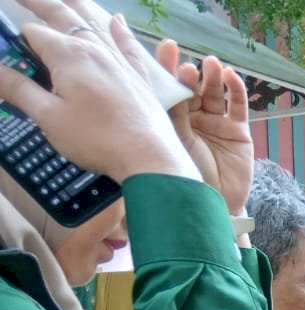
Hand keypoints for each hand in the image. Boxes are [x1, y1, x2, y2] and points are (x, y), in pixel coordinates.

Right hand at [0, 0, 194, 181]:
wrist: (150, 158)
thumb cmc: (96, 139)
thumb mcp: (48, 116)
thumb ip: (19, 90)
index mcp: (68, 54)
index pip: (34, 33)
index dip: (17, 37)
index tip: (9, 44)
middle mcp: (95, 49)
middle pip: (61, 15)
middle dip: (38, 2)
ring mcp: (120, 61)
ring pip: (94, 23)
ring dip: (74, 5)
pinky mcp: (140, 77)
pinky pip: (128, 45)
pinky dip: (119, 30)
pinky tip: (116, 19)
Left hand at [155, 42, 252, 213]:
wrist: (214, 207)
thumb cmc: (186, 181)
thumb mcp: (172, 144)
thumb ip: (166, 117)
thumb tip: (150, 84)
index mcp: (172, 121)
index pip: (169, 89)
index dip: (167, 68)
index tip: (167, 48)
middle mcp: (194, 120)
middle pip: (192, 88)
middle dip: (189, 71)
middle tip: (185, 59)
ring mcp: (217, 124)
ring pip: (215, 93)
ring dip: (212, 76)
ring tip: (210, 64)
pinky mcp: (239, 132)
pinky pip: (239, 106)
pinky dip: (236, 89)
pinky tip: (230, 76)